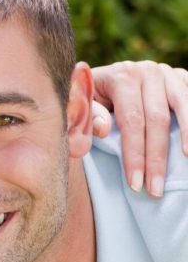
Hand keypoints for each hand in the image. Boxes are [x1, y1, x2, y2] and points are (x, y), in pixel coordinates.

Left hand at [90, 61, 187, 196]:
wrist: (106, 77)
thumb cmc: (92, 98)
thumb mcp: (83, 105)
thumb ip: (88, 116)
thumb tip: (103, 129)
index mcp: (122, 76)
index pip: (131, 121)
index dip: (134, 155)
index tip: (135, 183)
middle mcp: (148, 71)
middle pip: (158, 120)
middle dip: (156, 159)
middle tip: (154, 190)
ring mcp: (169, 73)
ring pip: (183, 110)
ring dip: (186, 141)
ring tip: (185, 166)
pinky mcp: (182, 77)